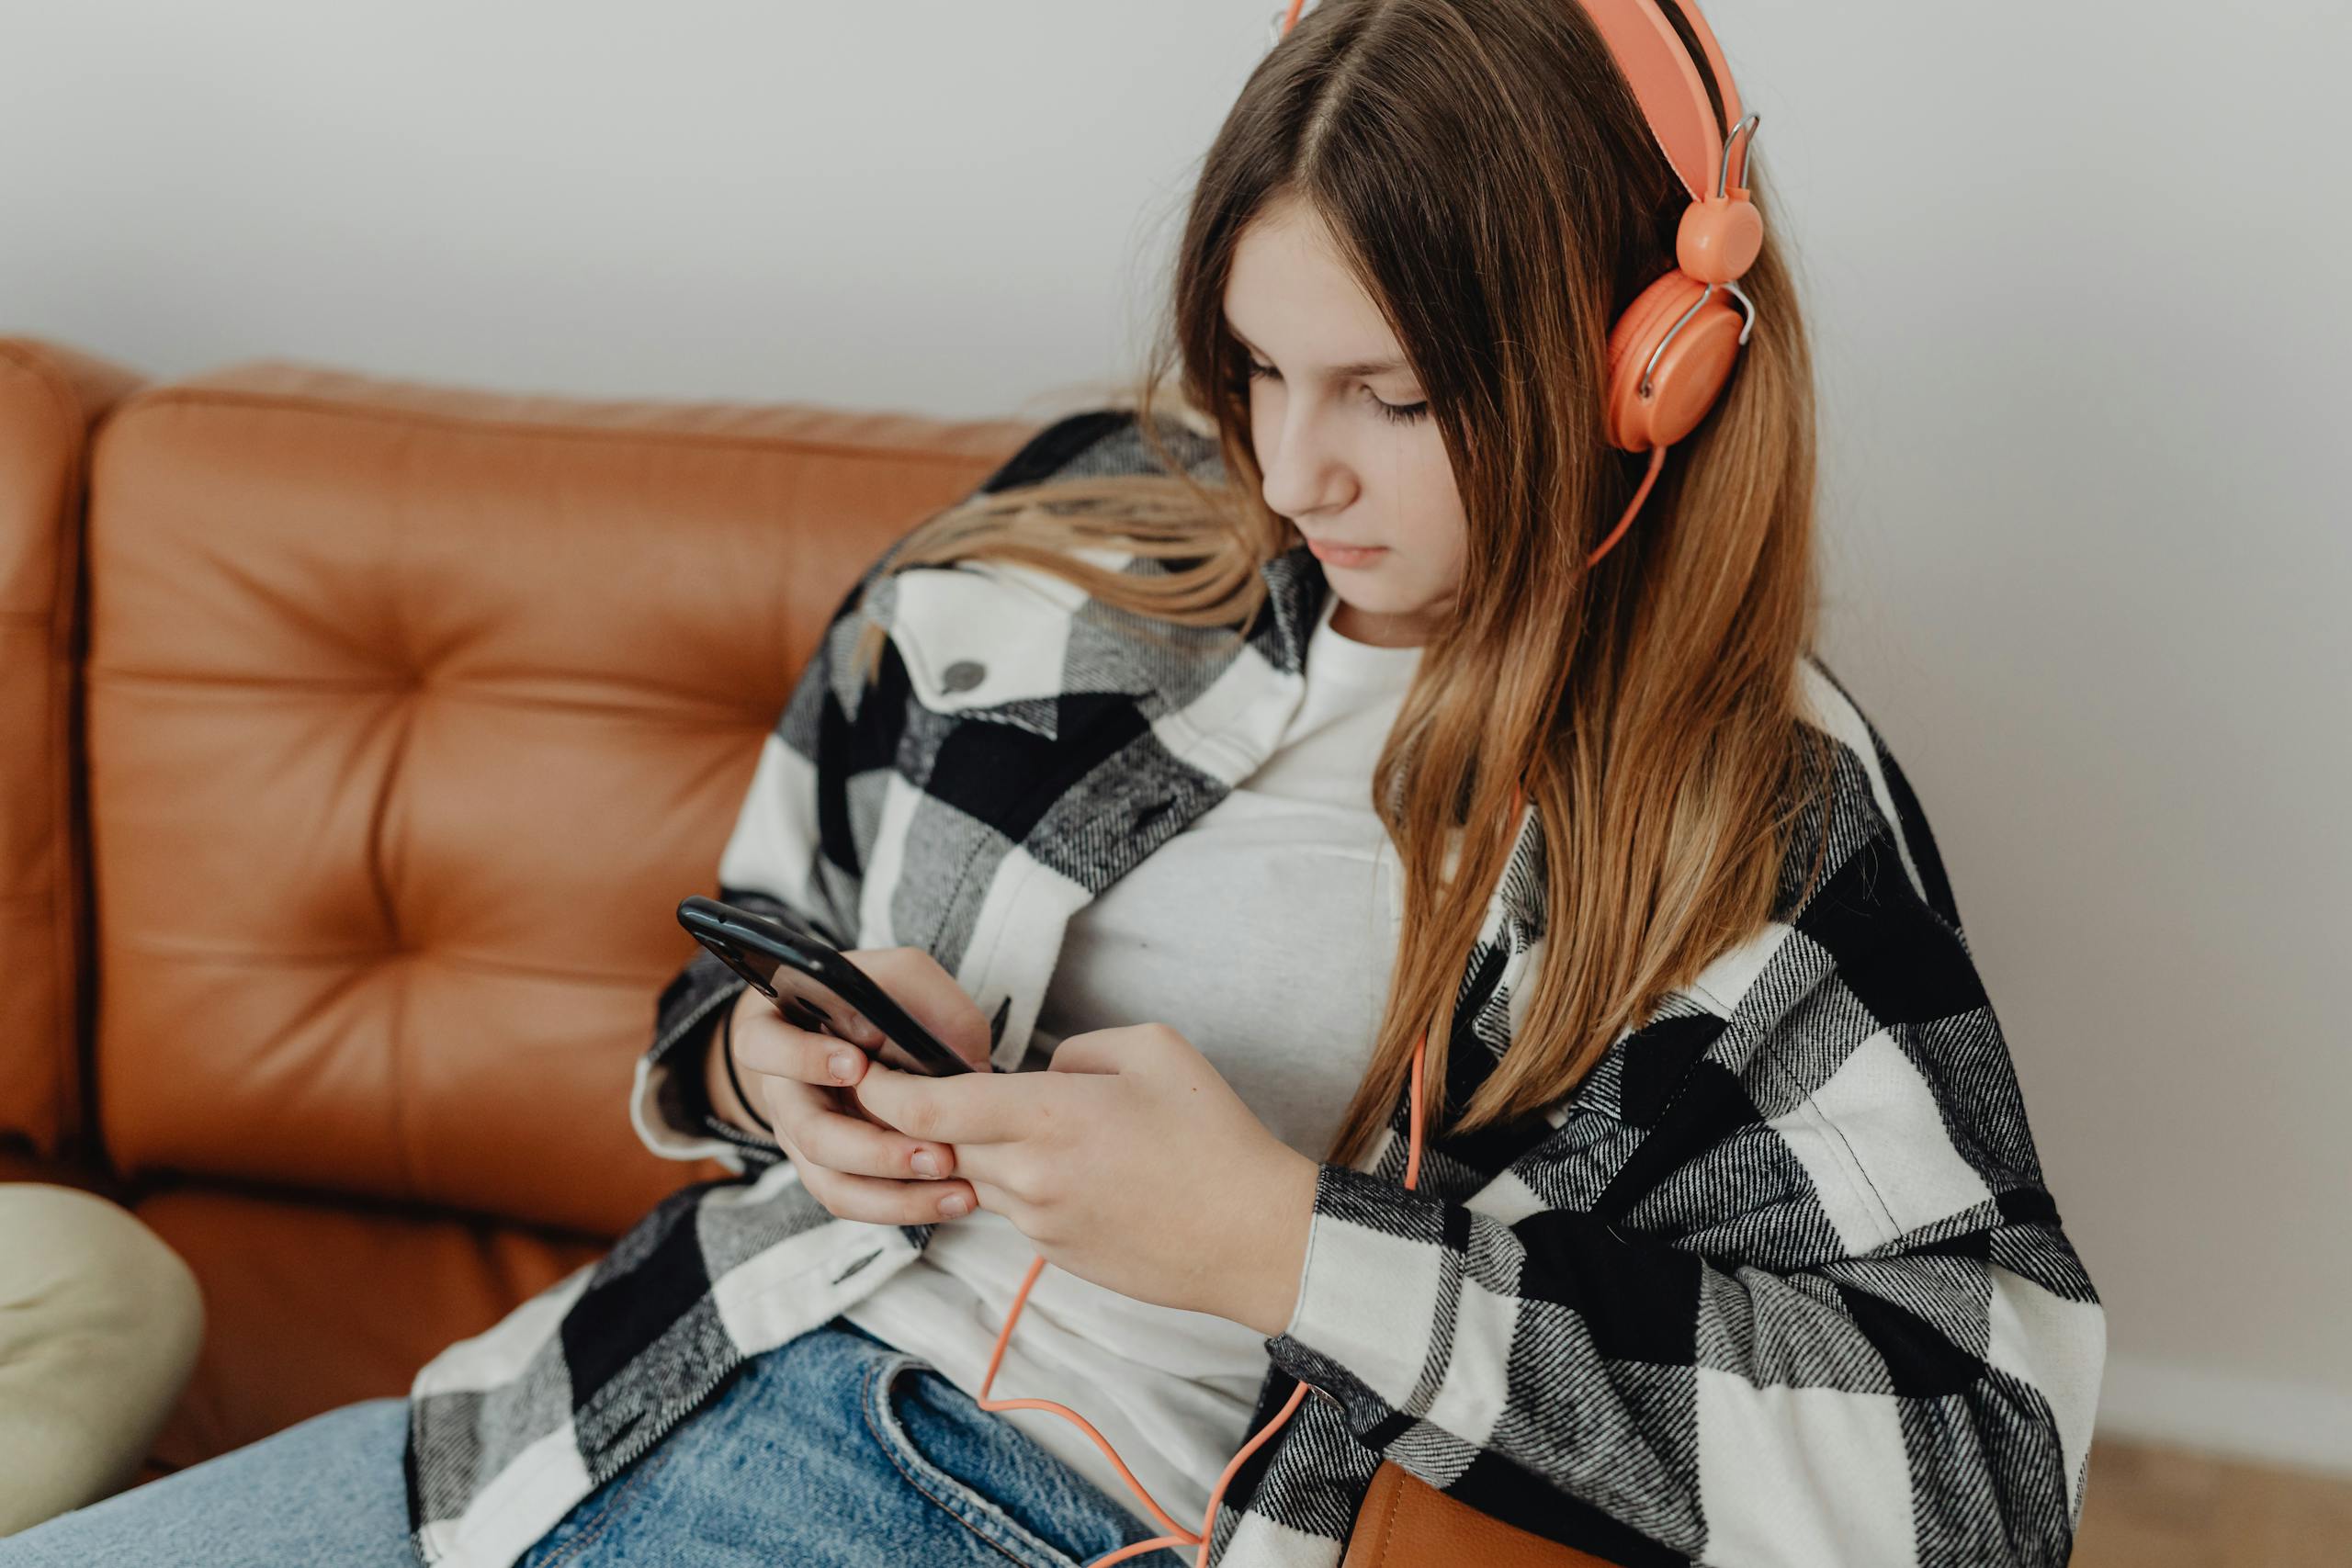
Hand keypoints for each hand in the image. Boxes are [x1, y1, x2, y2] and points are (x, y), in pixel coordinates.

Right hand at [720, 948, 993, 1225]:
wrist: (867, 1040)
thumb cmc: (881, 1000)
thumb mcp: (903, 978)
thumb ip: (925, 1000)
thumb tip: (958, 1060)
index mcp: (779, 1032)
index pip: (763, 1045)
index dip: (804, 1058)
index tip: (856, 1064)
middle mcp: (783, 1093)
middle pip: (808, 1133)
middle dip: (872, 1149)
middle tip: (934, 1154)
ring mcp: (803, 1139)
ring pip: (831, 1182)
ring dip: (893, 1193)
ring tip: (955, 1189)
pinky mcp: (830, 1172)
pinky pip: (855, 1202)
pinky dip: (902, 1206)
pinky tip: (952, 1200)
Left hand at [853, 1023, 1321, 1335]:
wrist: (1254, 1237)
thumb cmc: (1214, 1137)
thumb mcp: (1155, 1050)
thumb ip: (1079, 1050)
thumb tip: (1043, 1072)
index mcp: (1047, 1116)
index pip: (928, 1108)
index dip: (883, 1089)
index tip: (865, 1070)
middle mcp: (1030, 1174)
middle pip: (936, 1147)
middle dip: (916, 1121)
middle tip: (908, 1089)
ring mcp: (1040, 1223)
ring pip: (976, 1179)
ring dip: (978, 1153)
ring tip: (1026, 1127)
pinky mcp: (1056, 1255)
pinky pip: (1015, 1210)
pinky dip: (1022, 1184)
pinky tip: (1076, 1171)